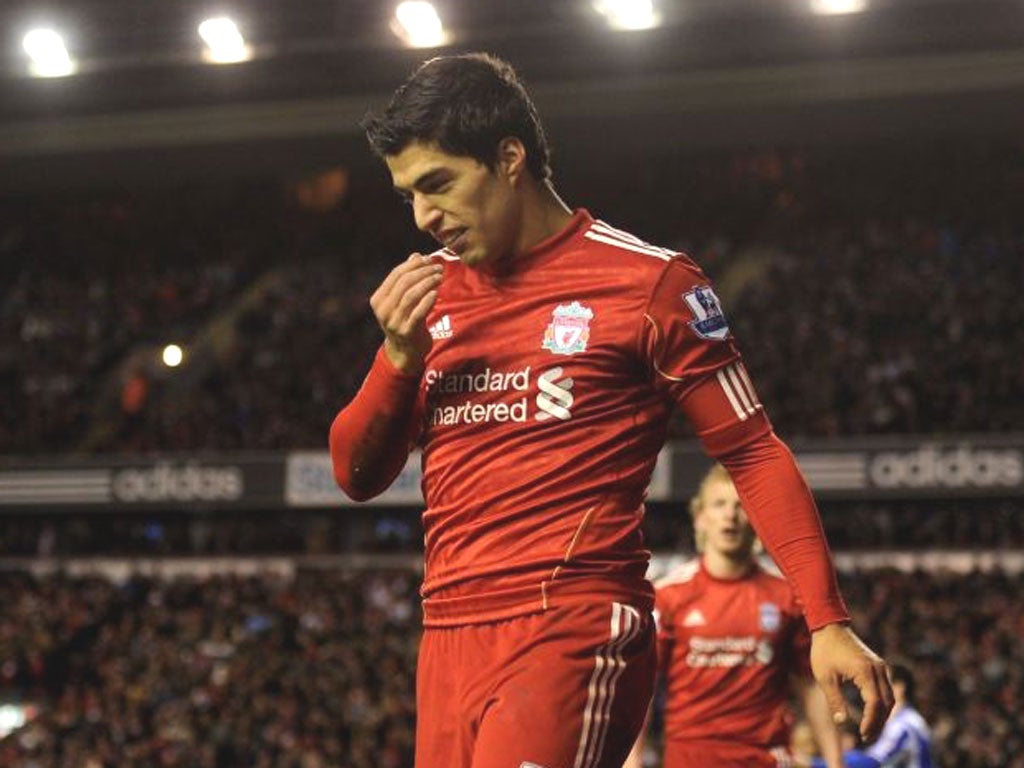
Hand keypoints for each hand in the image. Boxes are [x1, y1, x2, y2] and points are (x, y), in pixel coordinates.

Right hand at [370, 253, 442, 373]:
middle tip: (438, 267)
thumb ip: (406, 279)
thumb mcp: (401, 300)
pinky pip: (418, 313)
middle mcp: (383, 310)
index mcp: (378, 299)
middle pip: (403, 283)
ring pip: (411, 295)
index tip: (428, 259)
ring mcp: (394, 322)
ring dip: (427, 283)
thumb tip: (415, 255)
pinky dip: (427, 301)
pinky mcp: (406, 332)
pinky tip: (436, 292)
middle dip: (423, 272)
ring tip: (440, 276)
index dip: (413, 264)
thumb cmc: (405, 320)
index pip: (395, 275)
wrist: (405, 351)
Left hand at [810, 623, 892, 742]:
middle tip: (866, 739)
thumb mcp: (825, 677)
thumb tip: (841, 722)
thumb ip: (834, 700)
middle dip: (878, 723)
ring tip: (869, 731)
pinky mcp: (879, 667)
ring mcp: (880, 667)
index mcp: (865, 671)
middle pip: (886, 703)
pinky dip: (881, 705)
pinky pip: (886, 690)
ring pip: (889, 698)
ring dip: (882, 716)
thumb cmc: (824, 651)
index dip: (870, 721)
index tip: (862, 734)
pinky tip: (871, 716)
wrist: (830, 628)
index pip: (875, 703)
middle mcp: (878, 669)